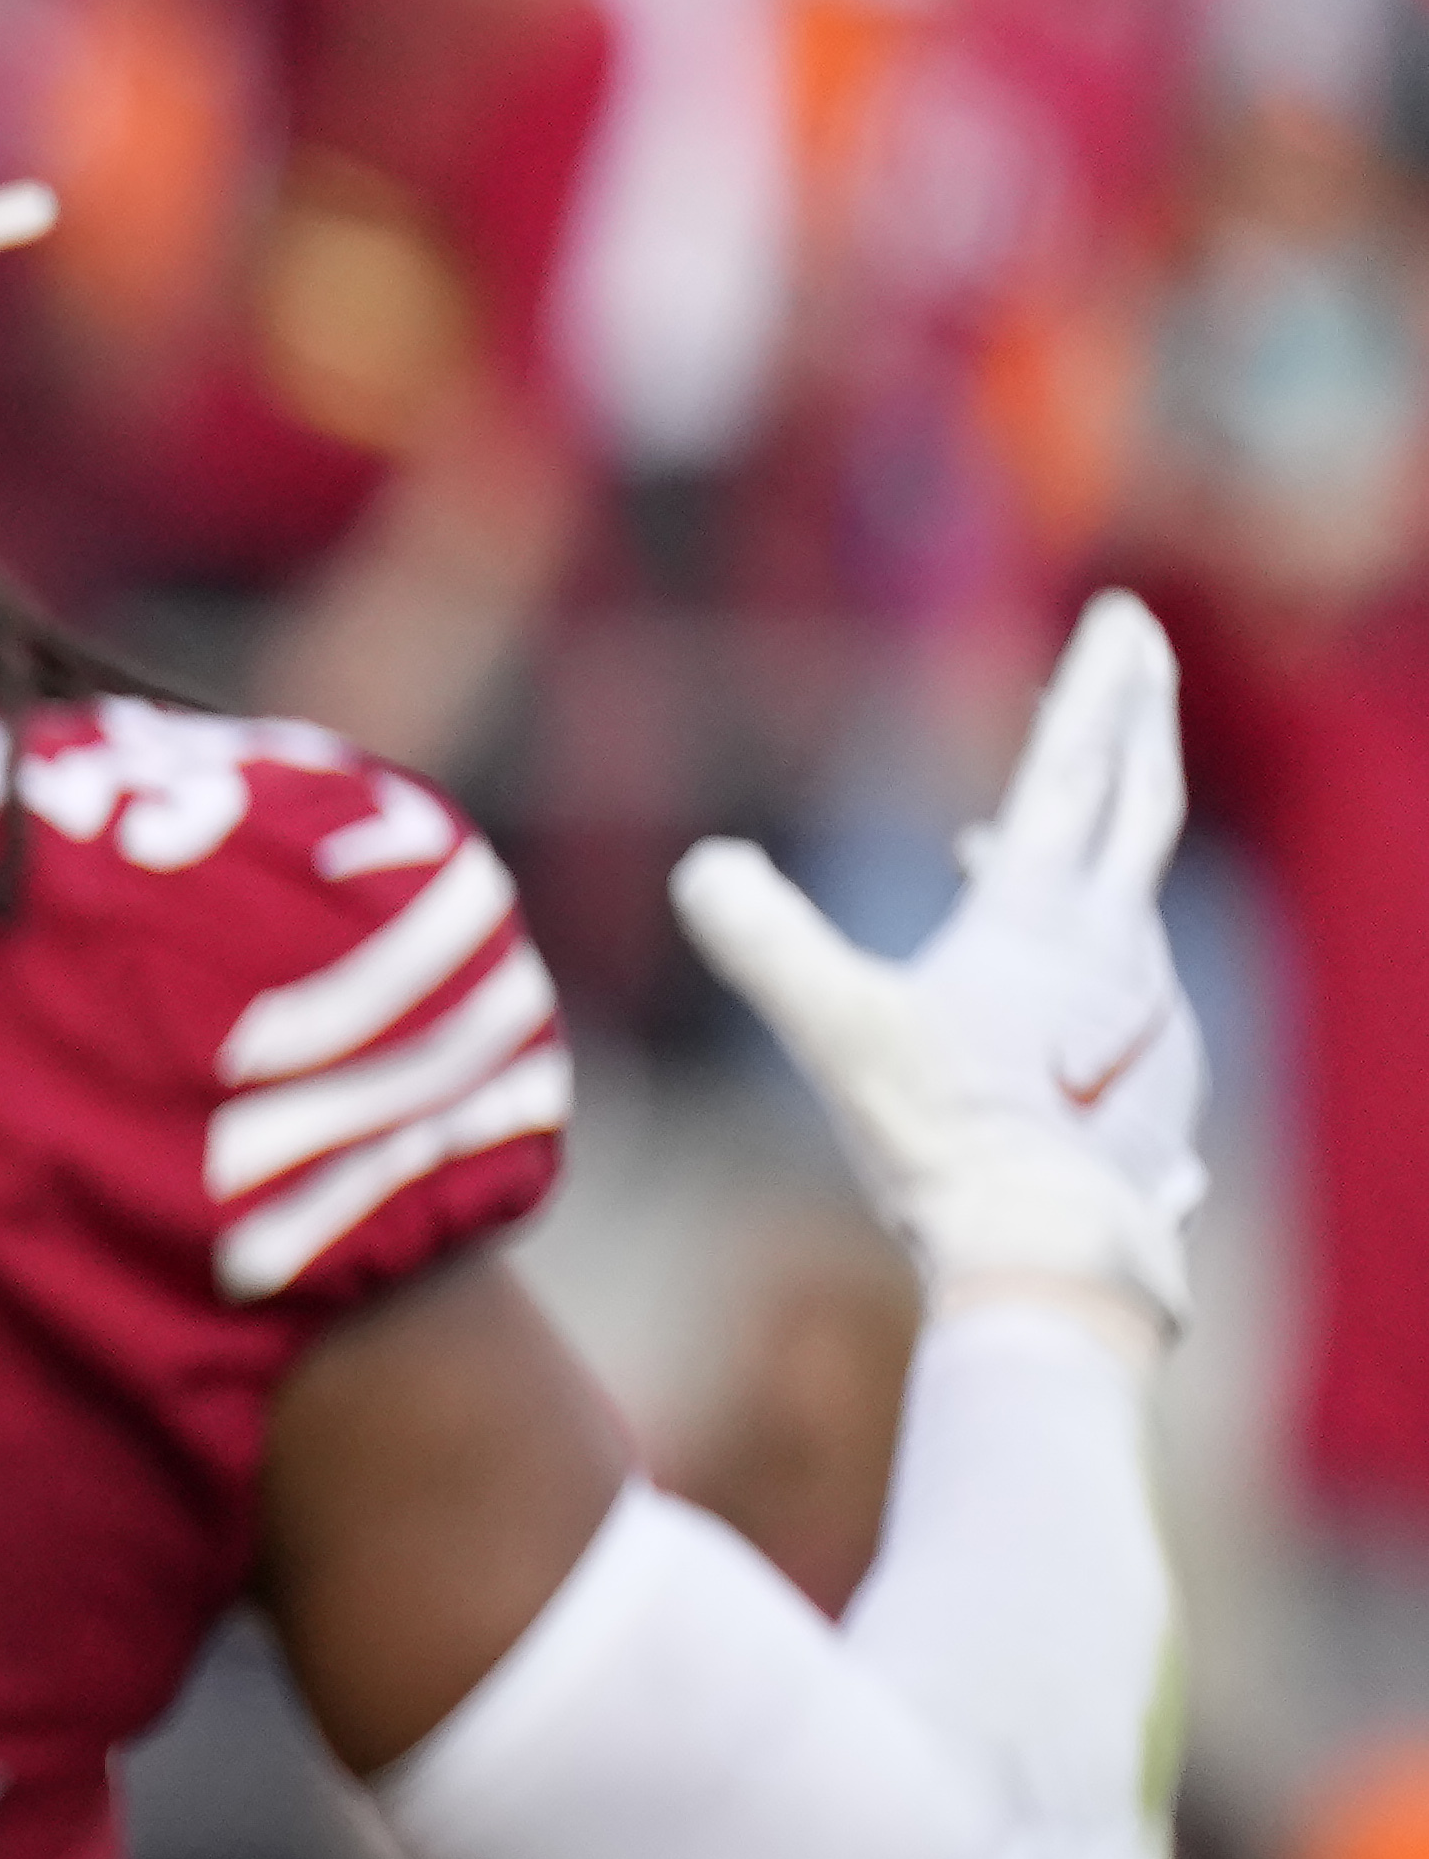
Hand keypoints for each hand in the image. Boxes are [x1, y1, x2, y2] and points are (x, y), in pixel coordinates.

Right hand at [671, 589, 1201, 1332]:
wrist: (1049, 1244)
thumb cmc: (943, 1138)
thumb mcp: (834, 1032)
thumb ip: (765, 942)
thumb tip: (701, 866)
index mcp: (1038, 916)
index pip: (1074, 771)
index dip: (1100, 685)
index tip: (1125, 614)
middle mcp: (1113, 943)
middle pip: (1140, 801)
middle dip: (1138, 718)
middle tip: (1144, 653)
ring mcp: (1146, 1007)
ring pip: (1129, 892)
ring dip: (1103, 839)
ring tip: (1056, 826)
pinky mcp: (1157, 1072)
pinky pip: (1128, 981)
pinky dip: (1099, 948)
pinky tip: (1071, 984)